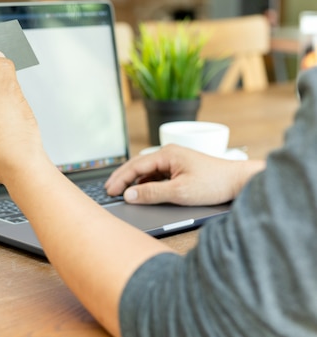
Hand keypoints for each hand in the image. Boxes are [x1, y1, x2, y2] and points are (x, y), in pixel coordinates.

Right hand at [104, 144, 265, 205]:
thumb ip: (152, 193)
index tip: (110, 191)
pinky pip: (157, 175)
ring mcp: (175, 161)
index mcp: (167, 154)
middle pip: (138, 166)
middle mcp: (169, 154)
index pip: (135, 166)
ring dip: (134, 182)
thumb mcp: (180, 192)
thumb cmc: (214, 183)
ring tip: (122, 193)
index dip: (120, 179)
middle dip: (122, 178)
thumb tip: (129, 195)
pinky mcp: (180, 169)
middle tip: (109, 191)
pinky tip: (142, 192)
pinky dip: (146, 184)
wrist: (239, 182)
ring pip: (147, 171)